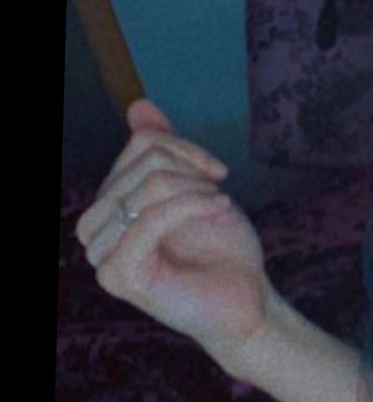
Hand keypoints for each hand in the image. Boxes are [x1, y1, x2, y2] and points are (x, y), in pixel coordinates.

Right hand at [75, 101, 271, 363]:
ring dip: (194, 189)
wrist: (246, 297)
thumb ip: (164, 150)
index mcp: (112, 205)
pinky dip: (192, 206)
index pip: (139, 145)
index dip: (184, 147)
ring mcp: (102, 256)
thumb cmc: (222, 246)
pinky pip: (151, 217)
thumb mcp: (196, 186)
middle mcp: (97, 230)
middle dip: (190, 168)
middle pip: (143, 161)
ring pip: (147, 185)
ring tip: (218, 203)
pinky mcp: (118, 277)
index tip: (216, 170)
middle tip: (217, 190)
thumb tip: (139, 105)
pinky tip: (219, 208)